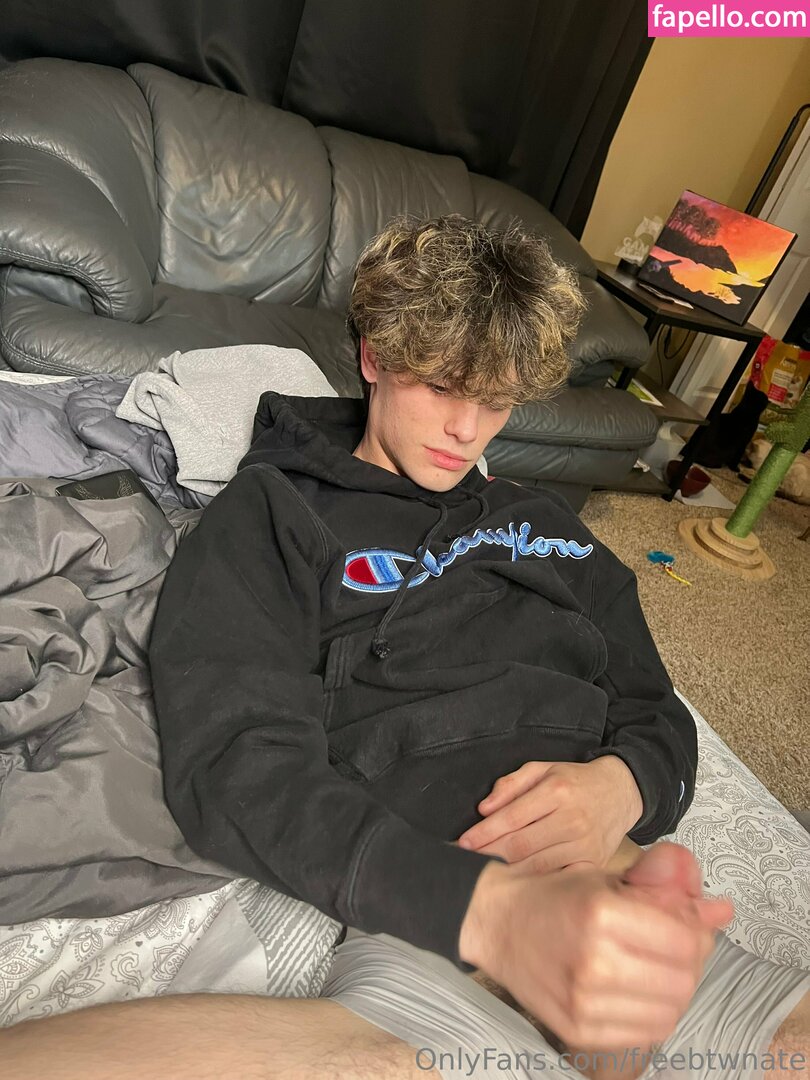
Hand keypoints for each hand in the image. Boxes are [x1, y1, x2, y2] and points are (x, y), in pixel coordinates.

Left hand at [457, 756, 643, 873]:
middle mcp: (572, 819)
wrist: (621, 792)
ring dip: (506, 872)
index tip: (462, 843)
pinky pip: (557, 879)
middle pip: (520, 846)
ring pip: (536, 866)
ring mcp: (585, 845)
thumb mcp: (543, 769)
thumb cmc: (574, 781)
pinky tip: (515, 885)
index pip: (510, 818)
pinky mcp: (593, 864)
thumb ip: (510, 784)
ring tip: (483, 874)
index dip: (483, 833)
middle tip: (464, 862)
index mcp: (557, 791)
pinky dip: (534, 884)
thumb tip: (484, 808)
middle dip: (487, 855)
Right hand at [458, 842, 733, 1051]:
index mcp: (601, 913)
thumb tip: (722, 910)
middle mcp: (593, 961)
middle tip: (672, 947)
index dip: (696, 933)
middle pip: (682, 981)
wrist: (496, 923)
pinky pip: (643, 1033)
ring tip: (653, 968)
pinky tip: (636, 990)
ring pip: (668, 1012)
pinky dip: (651, 1013)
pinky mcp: (577, 1029)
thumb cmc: (554, 897)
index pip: (685, 941)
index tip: (685, 924)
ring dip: (672, 990)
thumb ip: (667, 893)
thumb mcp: (608, 880)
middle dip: (688, 964)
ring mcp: (584, 1001)